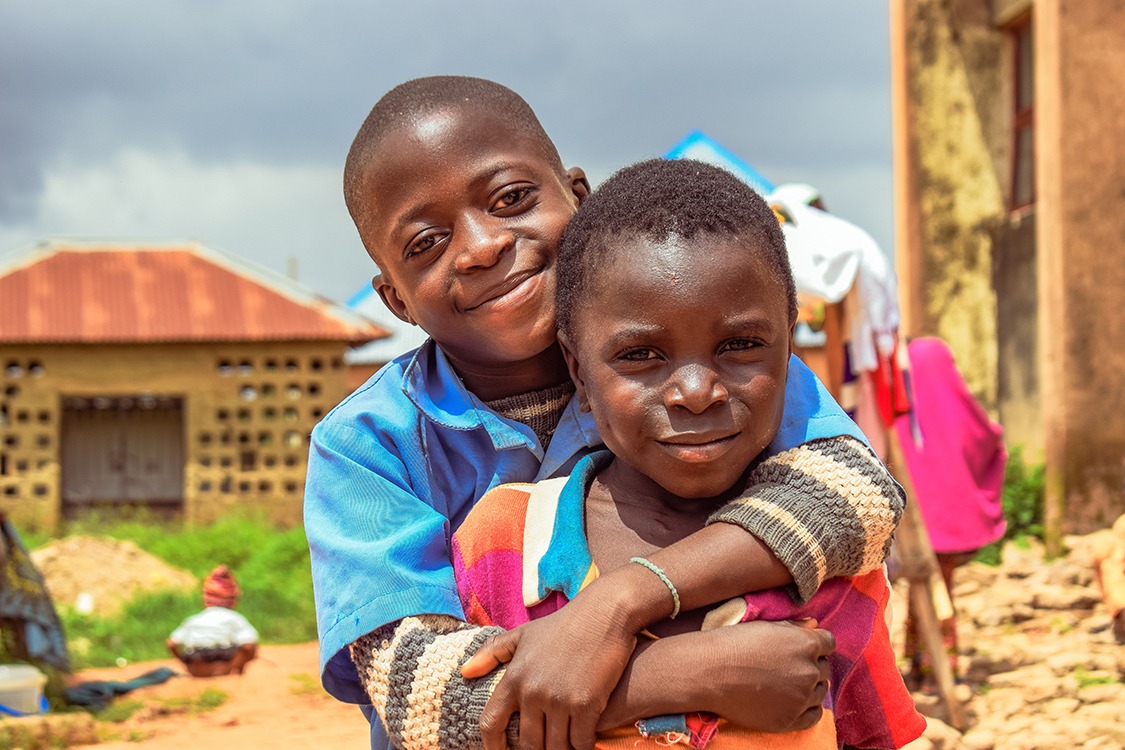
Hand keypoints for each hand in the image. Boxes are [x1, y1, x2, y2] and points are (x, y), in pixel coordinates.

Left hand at [462, 580, 637, 749]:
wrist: (604, 614)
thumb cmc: (563, 625)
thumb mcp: (523, 634)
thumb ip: (492, 652)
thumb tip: (465, 672)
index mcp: (514, 678)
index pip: (491, 723)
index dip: (493, 747)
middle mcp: (532, 692)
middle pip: (528, 744)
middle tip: (546, 746)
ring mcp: (559, 699)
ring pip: (556, 747)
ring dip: (562, 749)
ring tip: (567, 744)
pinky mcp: (585, 704)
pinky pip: (581, 742)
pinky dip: (584, 745)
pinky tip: (586, 739)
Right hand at [698, 619, 833, 732]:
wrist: (709, 672)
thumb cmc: (733, 643)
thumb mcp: (766, 627)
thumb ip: (795, 627)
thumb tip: (815, 624)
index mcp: (806, 644)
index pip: (829, 642)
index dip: (817, 643)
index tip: (802, 647)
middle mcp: (809, 671)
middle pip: (824, 667)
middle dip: (810, 664)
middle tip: (786, 665)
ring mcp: (801, 698)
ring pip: (820, 691)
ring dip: (809, 686)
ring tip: (784, 682)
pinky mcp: (790, 720)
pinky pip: (814, 715)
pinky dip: (808, 707)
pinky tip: (792, 701)